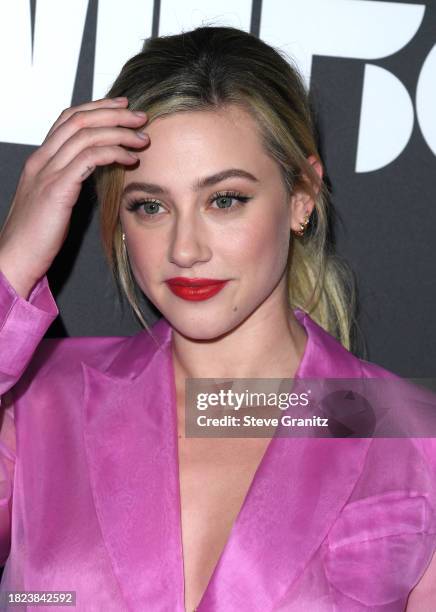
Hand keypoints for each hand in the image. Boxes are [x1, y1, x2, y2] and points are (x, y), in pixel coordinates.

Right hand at [0, 96, 147, 298]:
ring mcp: (47, 173)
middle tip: (141, 116)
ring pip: (86, 135)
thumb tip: (92, 172)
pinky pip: (89, 159)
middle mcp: (41, 160)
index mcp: (39, 161)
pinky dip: (113, 153)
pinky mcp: (57, 189)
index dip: (97, 108)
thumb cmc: (36, 237)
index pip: (68, 120)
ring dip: (119, 132)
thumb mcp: (52, 201)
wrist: (14, 258)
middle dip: (113, 113)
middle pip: (79, 120)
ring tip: (143, 138)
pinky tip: (130, 160)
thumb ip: (68, 181)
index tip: (122, 107)